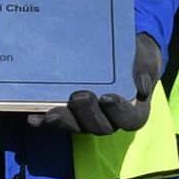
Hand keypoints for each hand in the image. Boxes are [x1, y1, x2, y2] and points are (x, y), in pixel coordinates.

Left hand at [29, 36, 161, 134]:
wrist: (120, 52)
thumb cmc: (136, 57)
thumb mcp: (146, 57)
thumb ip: (145, 67)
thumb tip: (141, 85)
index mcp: (133, 110)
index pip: (130, 120)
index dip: (119, 113)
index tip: (108, 98)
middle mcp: (109, 119)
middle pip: (99, 127)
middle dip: (86, 115)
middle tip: (78, 97)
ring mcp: (87, 118)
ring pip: (75, 126)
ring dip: (63, 122)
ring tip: (50, 115)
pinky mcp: (69, 113)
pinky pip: (57, 121)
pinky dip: (44, 121)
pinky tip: (33, 117)